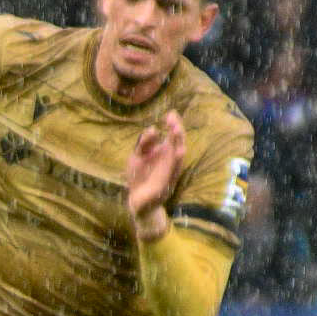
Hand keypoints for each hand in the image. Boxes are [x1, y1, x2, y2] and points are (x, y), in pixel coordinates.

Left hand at [126, 111, 186, 241]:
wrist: (137, 202)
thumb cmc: (139, 177)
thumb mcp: (138, 156)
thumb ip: (144, 143)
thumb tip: (153, 129)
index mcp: (164, 153)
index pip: (172, 136)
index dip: (173, 125)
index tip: (170, 113)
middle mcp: (170, 161)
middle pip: (178, 143)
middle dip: (176, 131)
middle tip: (173, 119)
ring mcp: (170, 172)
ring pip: (178, 156)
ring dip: (178, 143)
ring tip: (177, 130)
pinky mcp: (165, 183)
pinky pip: (172, 171)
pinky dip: (175, 161)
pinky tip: (179, 151)